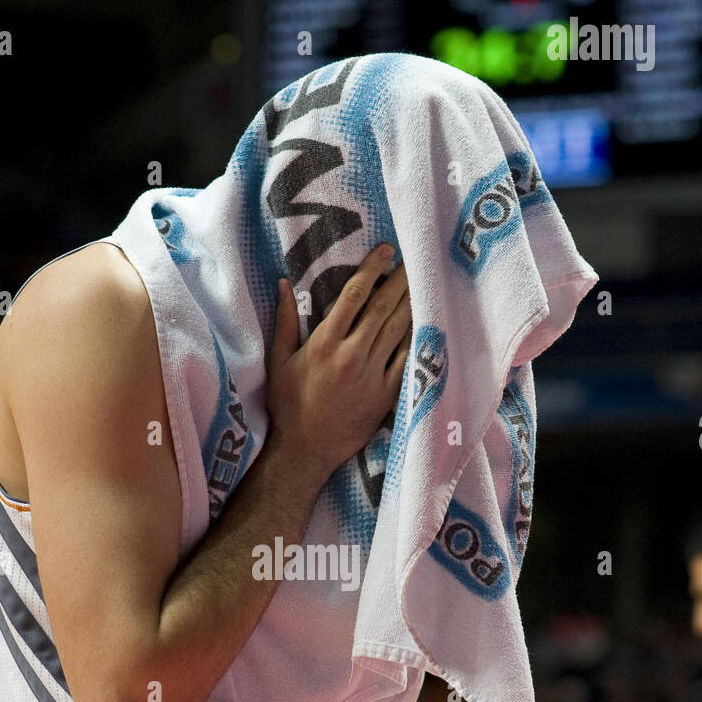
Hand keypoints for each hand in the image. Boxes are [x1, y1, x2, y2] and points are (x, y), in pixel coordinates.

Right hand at [267, 243, 411, 479]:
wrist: (307, 450)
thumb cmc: (288, 405)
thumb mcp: (278, 361)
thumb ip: (284, 320)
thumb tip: (285, 284)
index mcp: (325, 342)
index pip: (354, 295)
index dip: (372, 269)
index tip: (385, 251)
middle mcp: (353, 354)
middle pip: (383, 307)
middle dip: (399, 280)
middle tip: (412, 261)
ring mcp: (373, 374)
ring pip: (399, 329)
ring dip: (412, 303)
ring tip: (422, 283)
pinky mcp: (387, 393)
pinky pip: (406, 358)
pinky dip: (416, 337)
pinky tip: (423, 321)